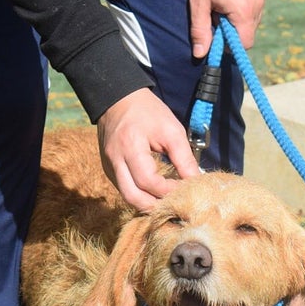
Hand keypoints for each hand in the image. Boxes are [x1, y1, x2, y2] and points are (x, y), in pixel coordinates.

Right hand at [97, 88, 200, 210]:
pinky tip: (154, 193)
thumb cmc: (148, 112)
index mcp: (131, 147)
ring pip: (127, 197)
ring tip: (166, 202)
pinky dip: (140, 195)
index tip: (185, 190)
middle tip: (175, 205)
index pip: (148, 181)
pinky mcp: (108, 169)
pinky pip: (124, 189)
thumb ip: (184, 158)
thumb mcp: (171, 130)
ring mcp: (109, 166)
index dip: (168, 190)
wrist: (118, 99)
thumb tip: (196, 181)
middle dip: (155, 206)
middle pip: (133, 197)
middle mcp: (115, 160)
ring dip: (147, 204)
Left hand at [189, 0, 265, 57]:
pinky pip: (254, 8)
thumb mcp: (199, 3)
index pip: (245, 44)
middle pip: (249, 33)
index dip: (230, 45)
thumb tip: (200, 54)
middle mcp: (257, 5)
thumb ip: (200, 30)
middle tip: (217, 16)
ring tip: (223, 4)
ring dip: (238, 20)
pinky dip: (243, 8)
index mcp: (243, 12)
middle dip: (233, 32)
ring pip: (252, 21)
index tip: (217, 36)